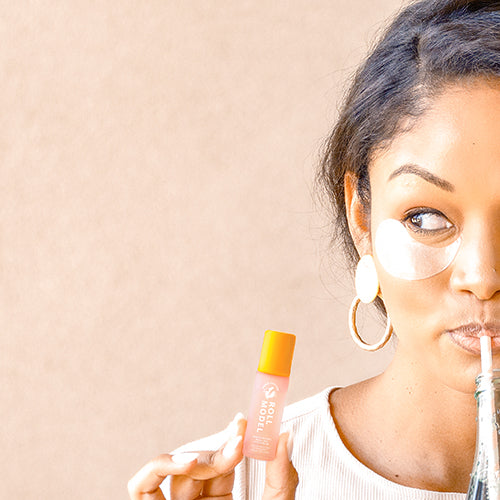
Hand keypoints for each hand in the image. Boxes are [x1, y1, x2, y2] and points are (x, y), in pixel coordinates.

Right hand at [127, 415, 298, 499]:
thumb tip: (284, 434)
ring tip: (215, 460)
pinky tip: (184, 463)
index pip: (224, 462)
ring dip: (194, 457)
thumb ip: (281, 476)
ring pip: (173, 471)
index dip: (232, 439)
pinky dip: (157, 467)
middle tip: (239, 439)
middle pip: (200, 465)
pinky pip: (140, 488)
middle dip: (220, 449)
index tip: (246, 422)